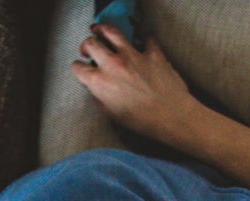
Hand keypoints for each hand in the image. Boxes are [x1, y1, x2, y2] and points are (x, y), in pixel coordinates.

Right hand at [71, 24, 196, 146]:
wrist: (172, 117)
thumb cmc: (144, 122)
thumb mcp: (113, 115)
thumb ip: (101, 99)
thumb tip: (97, 90)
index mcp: (100, 83)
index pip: (78, 68)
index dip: (78, 69)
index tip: (81, 69)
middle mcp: (113, 65)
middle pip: (91, 43)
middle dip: (86, 45)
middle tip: (88, 48)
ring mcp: (132, 56)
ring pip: (111, 32)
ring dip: (103, 30)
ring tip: (101, 31)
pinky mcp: (151, 53)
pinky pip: (145, 38)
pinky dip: (143, 38)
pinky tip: (142, 40)